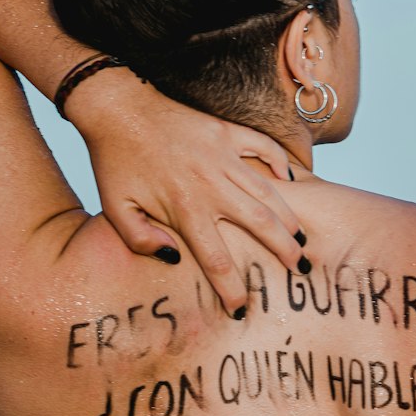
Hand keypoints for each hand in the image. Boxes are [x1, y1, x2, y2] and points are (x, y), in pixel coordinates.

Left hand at [66, 69, 305, 314]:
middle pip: (260, 225)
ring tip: (302, 237)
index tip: (240, 309)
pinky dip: (281, 164)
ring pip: (269, 192)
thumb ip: (141, 240)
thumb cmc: (114, 162)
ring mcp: (223, 155)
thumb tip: (174, 258)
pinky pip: (264, 148)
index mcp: (185, 208)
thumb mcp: (116, 208)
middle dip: (283, 251)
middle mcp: (211, 183)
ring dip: (289, 216)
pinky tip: (288, 182)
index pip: (217, 260)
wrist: (118, 106)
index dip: (231, 289)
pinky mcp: (226, 131)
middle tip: (299, 269)